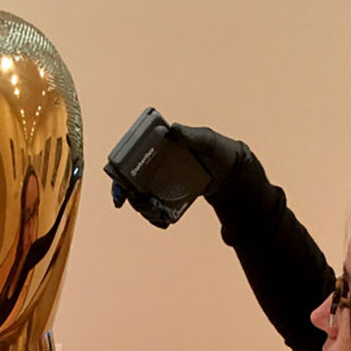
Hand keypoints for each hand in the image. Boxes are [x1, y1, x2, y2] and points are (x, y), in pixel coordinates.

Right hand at [109, 123, 245, 227]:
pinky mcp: (170, 199)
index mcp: (154, 150)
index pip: (126, 163)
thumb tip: (173, 129)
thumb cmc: (216, 150)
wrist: (231, 173)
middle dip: (132, 198)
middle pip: (129, 186)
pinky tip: (164, 220)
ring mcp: (160, 185)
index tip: (120, 193)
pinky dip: (156, 218)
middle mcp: (152, 168)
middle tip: (144, 203)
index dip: (118, 178)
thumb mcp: (206, 140)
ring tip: (158, 211)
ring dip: (145, 210)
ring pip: (142, 201)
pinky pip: (157, 212)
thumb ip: (191, 134)